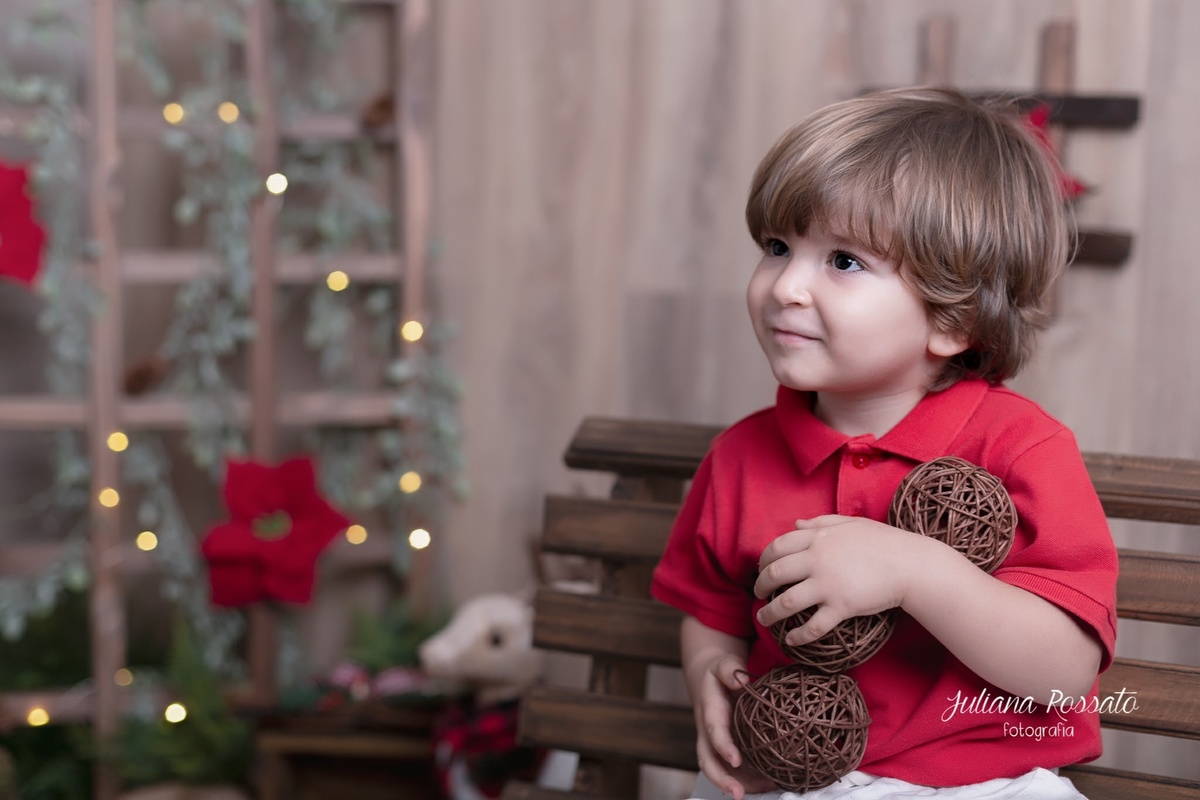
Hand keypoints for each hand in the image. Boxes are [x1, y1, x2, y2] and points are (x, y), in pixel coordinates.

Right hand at [687, 651, 777, 799]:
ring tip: (767, 788)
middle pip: (708, 761)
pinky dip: (750, 779)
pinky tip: (771, 782)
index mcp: (709, 712)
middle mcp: (709, 733)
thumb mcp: (723, 664)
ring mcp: (717, 744)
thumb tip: (741, 679)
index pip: (713, 732)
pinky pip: (736, 769)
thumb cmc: (719, 673)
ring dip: (741, 784)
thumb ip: (730, 669)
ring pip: (722, 770)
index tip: (735, 760)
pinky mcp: (728, 749)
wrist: (709, 680)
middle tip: (738, 793)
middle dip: (721, 779)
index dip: (723, 746)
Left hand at [753, 515, 931, 646]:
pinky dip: (798, 637)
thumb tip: (795, 524)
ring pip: (786, 603)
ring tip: (762, 620)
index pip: (778, 547)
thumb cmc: (884, 542)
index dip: (763, 559)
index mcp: (818, 538)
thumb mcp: (850, 524)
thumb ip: (820, 522)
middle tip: (758, 593)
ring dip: (769, 614)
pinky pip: (812, 626)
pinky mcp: (841, 607)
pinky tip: (791, 642)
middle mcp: (817, 560)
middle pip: (775, 574)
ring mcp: (828, 585)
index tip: (761, 568)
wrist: (912, 566)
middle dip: (760, 586)